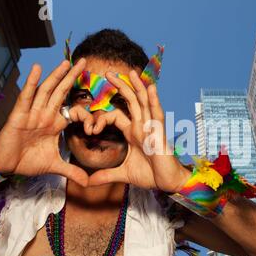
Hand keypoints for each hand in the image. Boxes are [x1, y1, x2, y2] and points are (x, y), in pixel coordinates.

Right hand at [0, 59, 90, 186]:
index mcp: (55, 124)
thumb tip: (88, 182)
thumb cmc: (27, 161)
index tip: (97, 126)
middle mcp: (46, 115)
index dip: (87, 116)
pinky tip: (37, 69)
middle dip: (72, 77)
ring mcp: (33, 113)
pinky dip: (32, 83)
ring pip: (47, 91)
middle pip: (61, 92)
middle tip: (83, 62)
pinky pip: (27, 97)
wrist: (6, 165)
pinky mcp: (19, 115)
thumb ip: (72, 171)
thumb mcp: (55, 166)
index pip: (75, 112)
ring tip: (66, 62)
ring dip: (56, 76)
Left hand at [88, 70, 190, 191]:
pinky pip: (157, 113)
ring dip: (137, 86)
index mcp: (132, 133)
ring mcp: (151, 127)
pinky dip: (154, 100)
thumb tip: (88, 182)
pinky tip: (150, 87)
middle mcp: (141, 126)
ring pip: (143, 102)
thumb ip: (105, 175)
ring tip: (130, 72)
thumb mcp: (123, 174)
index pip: (115, 116)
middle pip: (130, 101)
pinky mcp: (160, 132)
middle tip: (107, 73)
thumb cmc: (150, 175)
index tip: (90, 129)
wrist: (167, 182)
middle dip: (120, 86)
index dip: (101, 118)